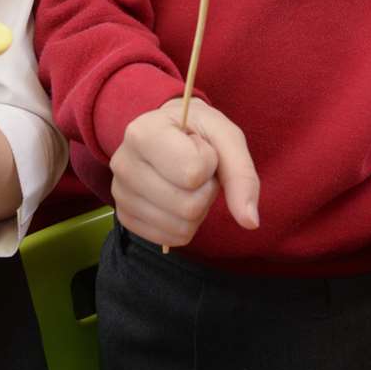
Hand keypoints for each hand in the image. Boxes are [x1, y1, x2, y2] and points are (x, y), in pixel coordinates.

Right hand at [109, 98, 259, 248]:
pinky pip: (171, 239)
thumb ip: (241, 174)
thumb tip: (250, 221)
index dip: (210, 162)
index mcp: (142, 132)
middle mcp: (122, 164)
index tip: (199, 146)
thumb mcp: (225, 135)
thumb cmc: (197, 130)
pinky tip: (176, 197)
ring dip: (198, 208)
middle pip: (188, 206)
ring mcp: (120, 194)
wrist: (168, 130)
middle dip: (206, 189)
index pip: (193, 173)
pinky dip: (185, 224)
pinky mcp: (125, 217)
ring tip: (186, 181)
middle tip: (196, 168)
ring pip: (181, 227)